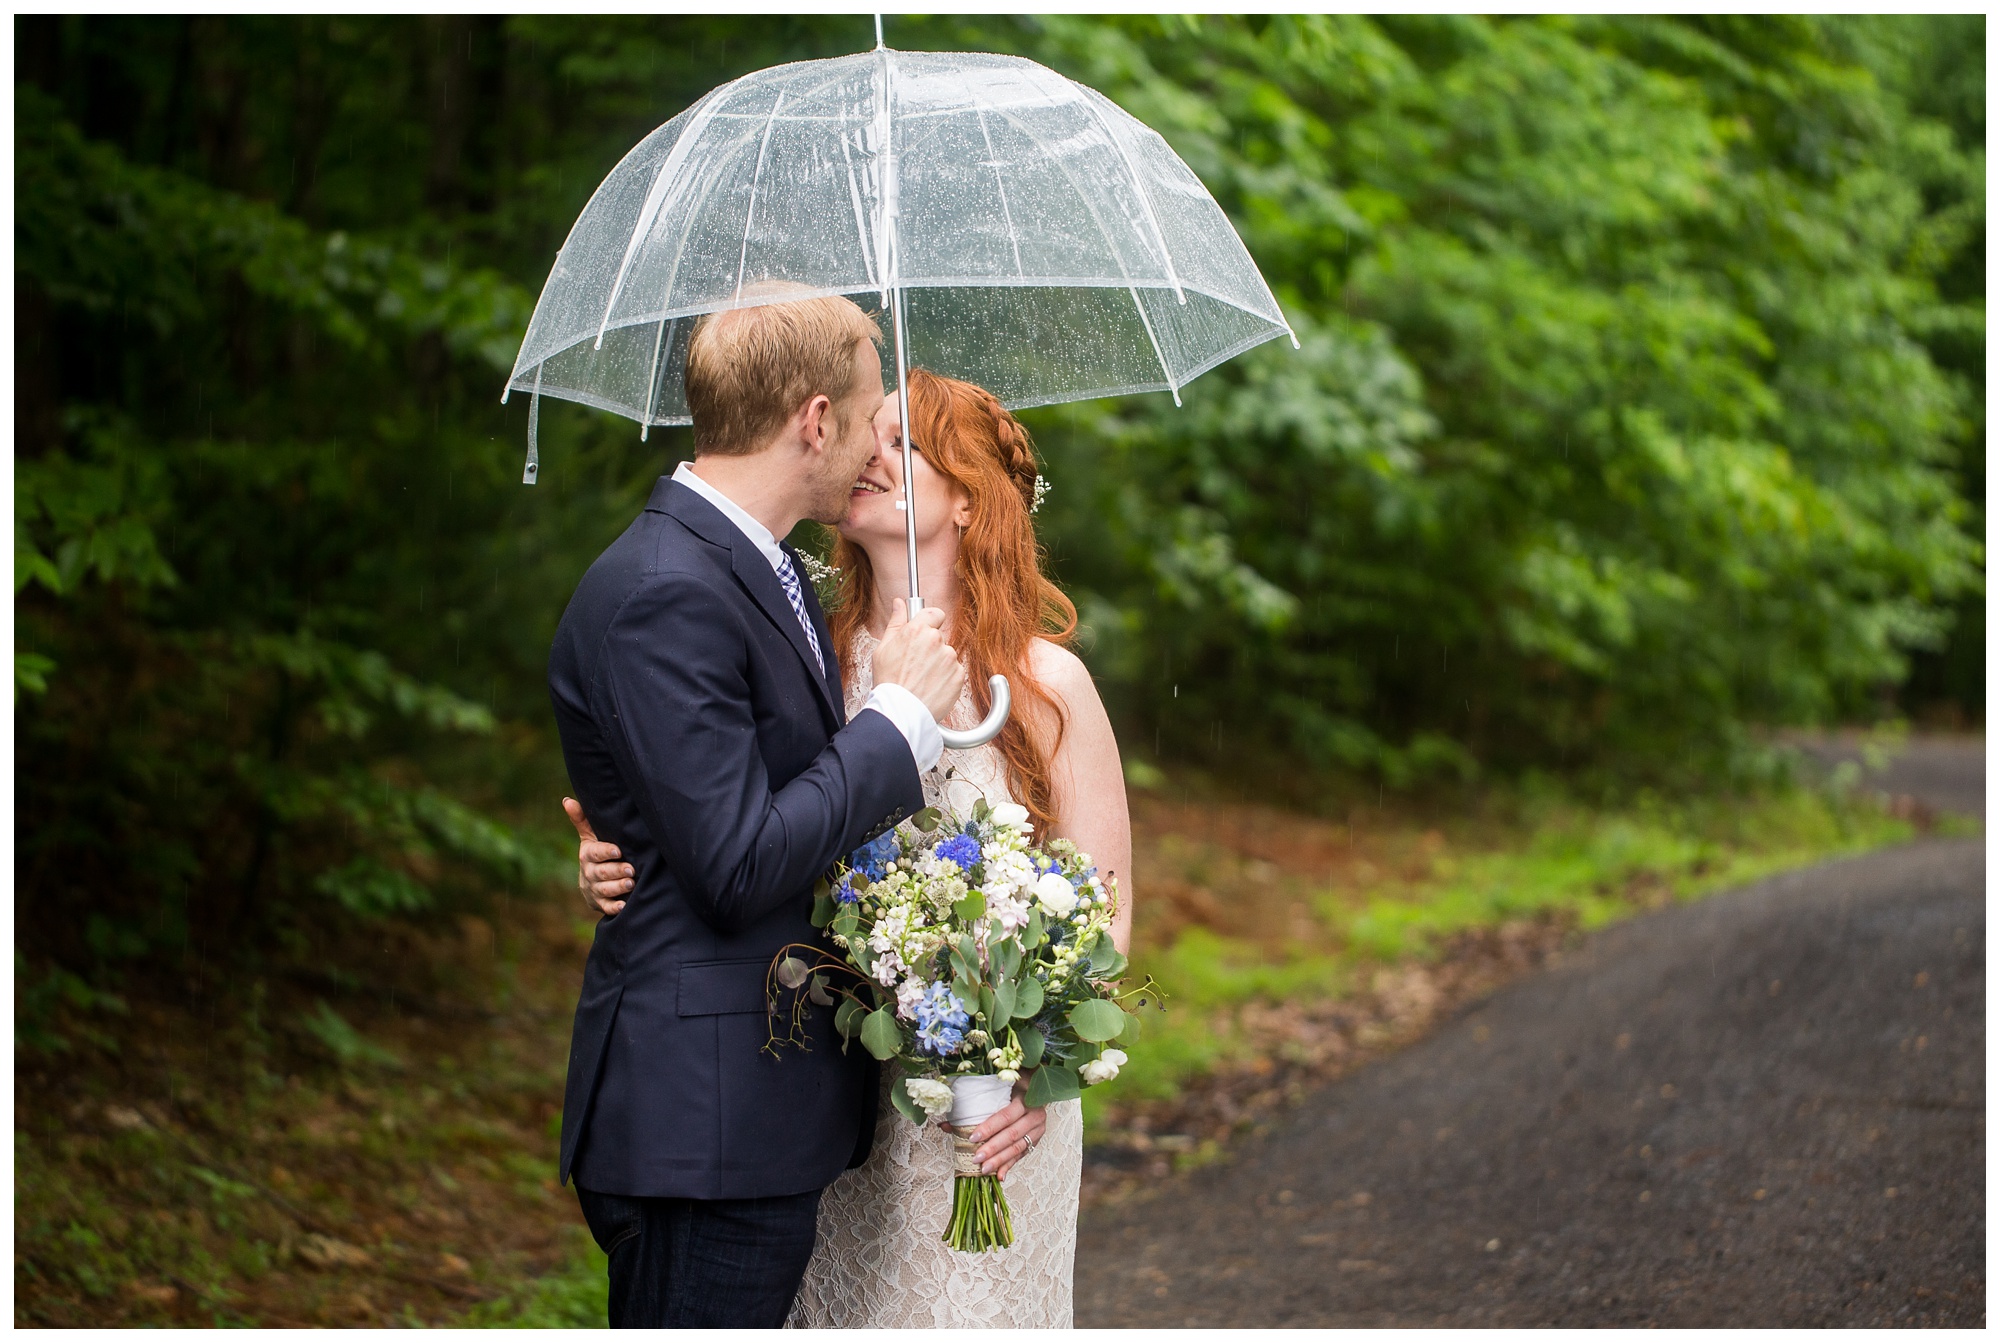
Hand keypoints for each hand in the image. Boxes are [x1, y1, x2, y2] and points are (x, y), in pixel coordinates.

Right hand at [564, 797, 631, 916]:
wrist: (593, 882)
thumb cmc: (597, 854)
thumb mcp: (590, 837)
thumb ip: (582, 820)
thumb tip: (567, 800)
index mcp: (588, 855)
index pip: (594, 853)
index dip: (605, 852)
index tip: (617, 850)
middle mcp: (590, 873)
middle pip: (601, 872)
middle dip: (615, 871)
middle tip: (630, 870)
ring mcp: (595, 889)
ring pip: (604, 890)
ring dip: (617, 887)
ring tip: (631, 884)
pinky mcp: (600, 904)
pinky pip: (606, 907)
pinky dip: (614, 908)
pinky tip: (624, 906)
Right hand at [870, 598, 964, 721]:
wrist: (901, 712)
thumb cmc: (889, 682)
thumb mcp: (883, 648)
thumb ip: (896, 623)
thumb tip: (899, 603)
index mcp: (917, 631)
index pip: (935, 613)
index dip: (931, 622)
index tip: (926, 630)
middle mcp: (936, 641)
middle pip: (939, 638)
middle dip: (930, 648)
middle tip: (915, 665)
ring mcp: (950, 658)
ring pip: (947, 656)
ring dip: (938, 665)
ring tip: (921, 679)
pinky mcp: (959, 675)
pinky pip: (954, 672)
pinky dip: (945, 679)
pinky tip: (931, 687)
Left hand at [951, 1077, 1048, 1179]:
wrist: (1036, 1091)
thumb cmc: (1012, 1090)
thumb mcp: (996, 1092)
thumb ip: (972, 1107)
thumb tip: (943, 1125)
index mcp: (1024, 1098)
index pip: (1005, 1116)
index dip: (989, 1128)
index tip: (972, 1137)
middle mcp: (1034, 1114)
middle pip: (1012, 1134)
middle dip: (993, 1148)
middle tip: (976, 1158)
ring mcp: (1038, 1129)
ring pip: (1017, 1147)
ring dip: (1000, 1160)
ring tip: (984, 1169)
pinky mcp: (1036, 1140)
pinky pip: (1022, 1155)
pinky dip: (1009, 1165)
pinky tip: (999, 1175)